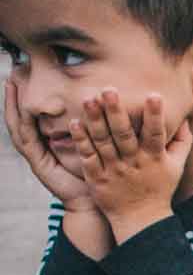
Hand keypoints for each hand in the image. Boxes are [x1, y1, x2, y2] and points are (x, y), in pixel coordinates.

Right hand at [3, 79, 94, 214]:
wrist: (93, 202)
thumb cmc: (97, 174)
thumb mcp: (92, 144)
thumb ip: (91, 127)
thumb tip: (100, 101)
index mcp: (48, 141)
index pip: (32, 114)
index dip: (28, 95)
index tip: (26, 73)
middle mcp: (38, 146)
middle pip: (20, 116)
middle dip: (14, 95)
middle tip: (13, 72)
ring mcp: (35, 155)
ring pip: (18, 125)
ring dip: (13, 105)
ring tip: (11, 84)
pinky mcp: (38, 164)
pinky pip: (27, 140)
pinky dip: (25, 124)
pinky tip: (24, 109)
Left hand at [70, 88, 192, 243]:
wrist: (140, 220)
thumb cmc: (160, 188)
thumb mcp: (177, 166)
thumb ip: (183, 142)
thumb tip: (184, 118)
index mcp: (154, 158)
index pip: (156, 134)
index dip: (155, 115)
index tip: (154, 95)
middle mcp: (133, 163)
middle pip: (124, 135)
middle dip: (116, 112)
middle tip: (109, 89)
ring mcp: (113, 170)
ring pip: (103, 142)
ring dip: (95, 120)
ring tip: (88, 99)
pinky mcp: (97, 177)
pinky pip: (88, 156)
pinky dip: (81, 140)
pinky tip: (74, 123)